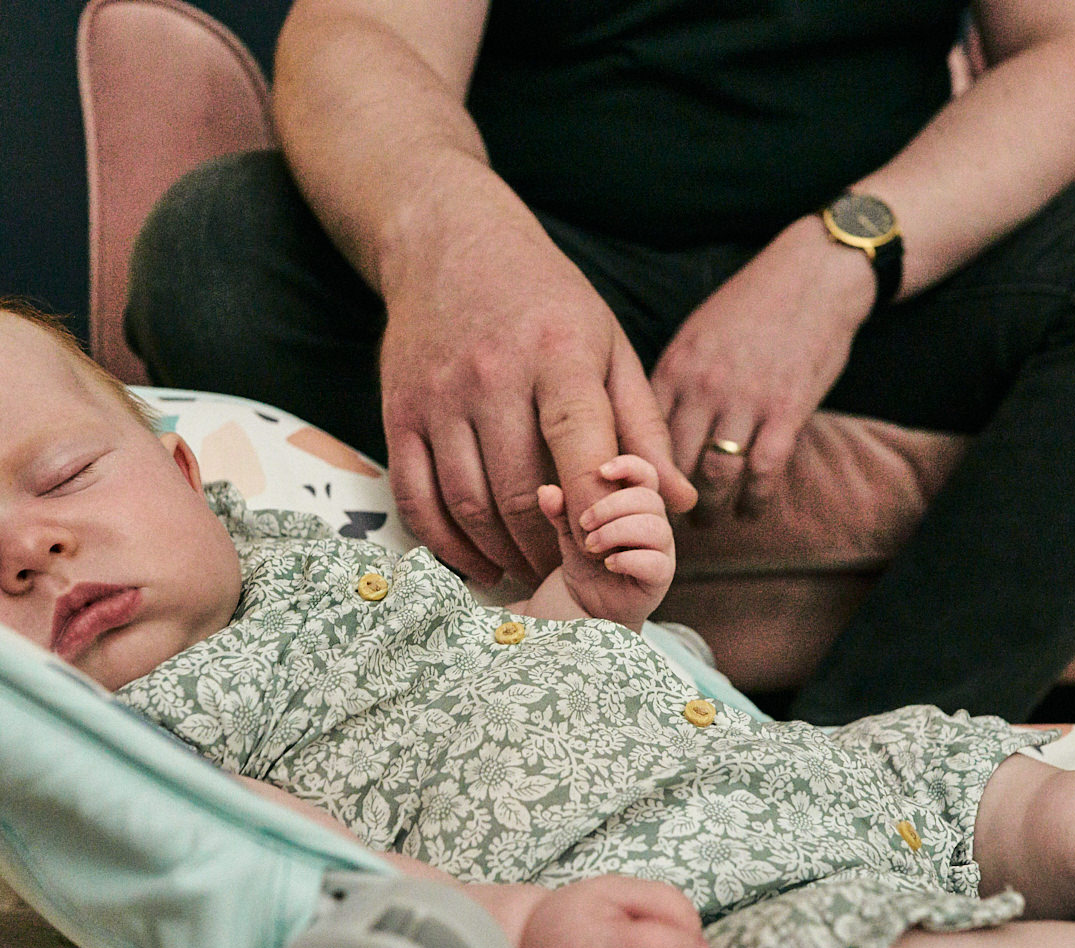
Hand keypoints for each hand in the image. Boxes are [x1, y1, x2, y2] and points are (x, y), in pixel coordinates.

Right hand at [380, 216, 694, 585]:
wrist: (450, 244)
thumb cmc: (546, 302)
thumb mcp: (608, 345)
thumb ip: (642, 427)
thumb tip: (677, 500)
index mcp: (558, 355)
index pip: (579, 446)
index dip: (596, 510)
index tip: (613, 553)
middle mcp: (492, 376)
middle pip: (520, 491)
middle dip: (551, 549)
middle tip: (575, 577)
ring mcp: (438, 397)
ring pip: (468, 504)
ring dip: (502, 555)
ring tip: (533, 573)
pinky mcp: (397, 412)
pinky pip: (416, 497)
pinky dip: (446, 545)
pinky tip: (478, 563)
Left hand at [535, 454, 673, 630]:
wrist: (587, 604)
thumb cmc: (585, 561)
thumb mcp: (568, 531)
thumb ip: (559, 510)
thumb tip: (546, 491)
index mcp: (636, 505)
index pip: (646, 474)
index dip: (629, 466)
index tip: (601, 471)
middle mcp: (654, 524)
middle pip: (648, 499)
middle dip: (611, 507)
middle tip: (584, 524)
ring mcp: (661, 551)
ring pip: (655, 528)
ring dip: (617, 532)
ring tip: (591, 546)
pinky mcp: (660, 578)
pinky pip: (656, 562)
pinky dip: (629, 559)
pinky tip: (609, 563)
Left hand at [651, 215, 873, 520]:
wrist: (814, 276)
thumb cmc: (753, 305)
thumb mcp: (698, 333)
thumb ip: (675, 378)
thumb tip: (649, 421)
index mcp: (676, 367)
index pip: (641, 433)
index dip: (636, 471)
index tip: (634, 493)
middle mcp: (703, 387)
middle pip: (671, 462)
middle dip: (666, 499)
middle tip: (664, 521)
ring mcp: (745, 400)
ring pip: (714, 474)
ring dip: (709, 508)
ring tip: (707, 523)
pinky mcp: (787, 410)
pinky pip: (763, 471)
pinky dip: (755, 499)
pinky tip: (750, 511)